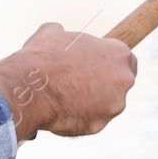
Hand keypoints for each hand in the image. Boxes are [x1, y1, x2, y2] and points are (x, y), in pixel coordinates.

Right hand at [0, 23, 136, 140]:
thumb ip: (65, 34)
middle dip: (103, 84)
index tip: (98, 66)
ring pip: (105, 105)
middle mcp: (123, 80)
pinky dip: (78, 117)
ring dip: (90, 102)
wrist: (30, 87)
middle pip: (119, 83)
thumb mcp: (52, 33)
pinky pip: (90, 121)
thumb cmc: (43, 56)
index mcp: (119, 53)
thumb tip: (58, 32)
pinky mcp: (99, 126)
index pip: (126, 59)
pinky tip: (59, 110)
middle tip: (80, 82)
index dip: (110, 63)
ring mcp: (114, 105)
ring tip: (64, 96)